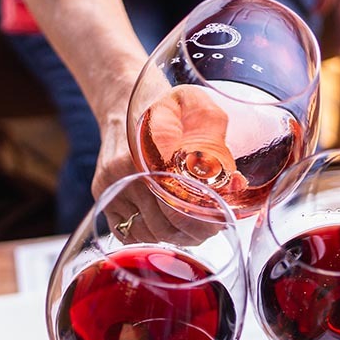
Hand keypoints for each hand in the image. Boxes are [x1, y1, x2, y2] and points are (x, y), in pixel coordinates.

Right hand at [100, 83, 243, 243]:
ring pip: (145, 233)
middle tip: (207, 231)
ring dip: (170, 237)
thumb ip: (217, 146)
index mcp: (152, 155)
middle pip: (163, 226)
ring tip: (187, 229)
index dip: (201, 222)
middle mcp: (128, 173)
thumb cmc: (165, 110)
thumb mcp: (195, 113)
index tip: (217, 223)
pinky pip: (124, 232)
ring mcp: (113, 185)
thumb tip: (237, 183)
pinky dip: (146, 235)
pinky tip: (161, 226)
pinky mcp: (102, 194)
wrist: (124, 102)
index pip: (178, 207)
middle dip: (191, 234)